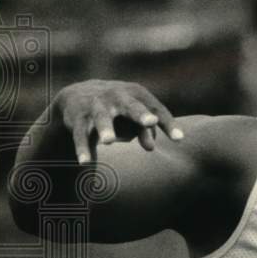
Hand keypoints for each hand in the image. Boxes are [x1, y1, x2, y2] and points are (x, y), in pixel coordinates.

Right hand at [56, 79, 183, 163]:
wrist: (78, 96)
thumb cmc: (118, 110)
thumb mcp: (133, 117)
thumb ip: (144, 131)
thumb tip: (151, 147)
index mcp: (136, 94)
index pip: (156, 108)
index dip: (168, 123)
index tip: (179, 139)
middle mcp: (117, 97)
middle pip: (130, 105)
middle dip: (139, 113)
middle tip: (150, 122)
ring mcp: (96, 106)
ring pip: (101, 117)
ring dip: (105, 128)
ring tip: (109, 141)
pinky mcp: (77, 118)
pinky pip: (80, 135)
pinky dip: (82, 148)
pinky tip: (86, 163)